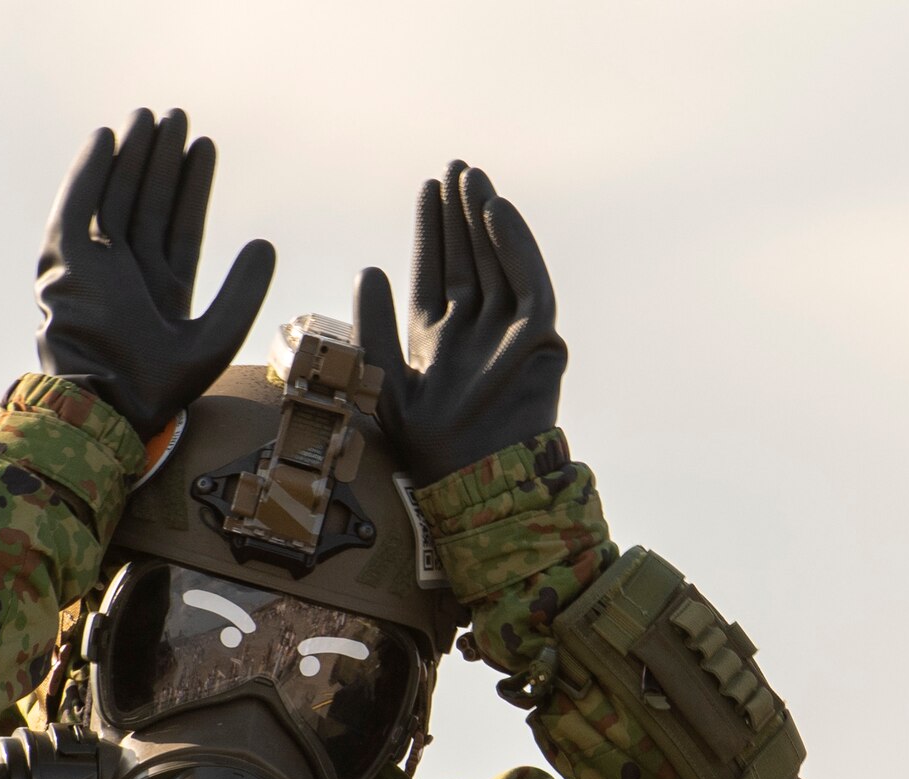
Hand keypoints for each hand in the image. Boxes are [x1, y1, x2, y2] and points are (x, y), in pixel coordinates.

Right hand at [35, 108, 275, 438]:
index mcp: (166, 295)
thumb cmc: (162, 387)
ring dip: (133, 158)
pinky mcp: (63, 263)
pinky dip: (89, 172)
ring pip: (115, 199)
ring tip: (153, 118)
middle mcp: (130, 277)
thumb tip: (265, 243)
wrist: (109, 405)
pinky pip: (75, 207)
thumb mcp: (216, 336)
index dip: (192, 186)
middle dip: (162, 161)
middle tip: (178, 116)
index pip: (181, 226)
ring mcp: (96, 269)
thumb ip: (242, 293)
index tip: (205, 146)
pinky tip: (108, 137)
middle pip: (148, 205)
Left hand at [353, 161, 566, 485]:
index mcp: (436, 339)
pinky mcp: (539, 344)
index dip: (432, 228)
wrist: (471, 481)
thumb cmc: (425, 446)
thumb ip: (373, 328)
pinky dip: (517, 249)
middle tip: (456, 167)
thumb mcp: (383, 382)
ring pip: (499, 265)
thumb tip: (369, 268)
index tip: (428, 187)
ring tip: (475, 179)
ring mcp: (510, 336)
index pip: (437, 268)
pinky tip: (498, 213)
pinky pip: (531, 286)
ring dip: (488, 221)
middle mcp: (475, 331)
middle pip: (469, 258)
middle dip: (462, 214)